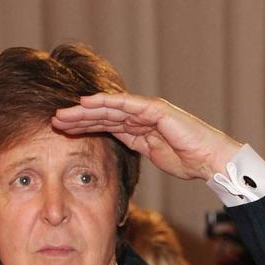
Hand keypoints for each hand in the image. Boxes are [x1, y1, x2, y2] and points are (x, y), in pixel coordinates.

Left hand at [52, 92, 242, 181]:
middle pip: (103, 115)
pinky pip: (127, 104)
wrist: (209, 159)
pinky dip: (107, 103)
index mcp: (138, 128)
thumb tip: (115, 156)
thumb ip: (135, 149)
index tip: (62, 132)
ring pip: (111, 108)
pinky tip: (89, 103)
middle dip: (78, 118)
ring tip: (64, 114)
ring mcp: (148, 110)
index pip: (105, 126)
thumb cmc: (187, 161)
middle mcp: (140, 116)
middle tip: (54, 121)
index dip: (83, 127)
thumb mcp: (152, 157)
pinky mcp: (156, 109)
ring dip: (86, 110)